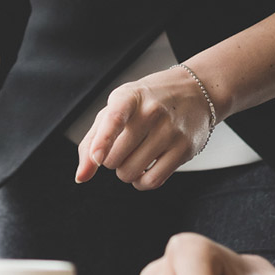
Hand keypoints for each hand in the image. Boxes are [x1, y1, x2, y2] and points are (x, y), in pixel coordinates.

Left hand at [75, 65, 215, 188]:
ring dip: (125, 172)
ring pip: (131, 172)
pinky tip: (143, 170)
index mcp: (130, 96)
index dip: (103, 141)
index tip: (97, 158)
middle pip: (115, 157)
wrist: (192, 91)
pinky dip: (141, 183)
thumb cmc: (146, 102)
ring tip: (132, 156)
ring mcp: (170, 131)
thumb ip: (93, 139)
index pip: (115, 118)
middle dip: (110, 160)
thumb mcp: (116, 107)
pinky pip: (153, 181)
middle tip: (120, 146)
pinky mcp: (184, 149)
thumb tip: (81, 175)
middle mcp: (152, 111)